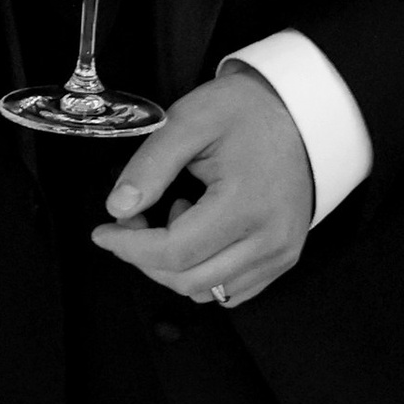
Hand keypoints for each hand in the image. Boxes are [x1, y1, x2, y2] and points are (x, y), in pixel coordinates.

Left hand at [92, 67, 314, 306]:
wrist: (301, 113)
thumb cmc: (245, 112)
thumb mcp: (190, 121)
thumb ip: (151, 165)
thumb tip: (117, 209)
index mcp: (246, 205)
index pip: (175, 252)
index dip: (129, 247)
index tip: (102, 231)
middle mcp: (270, 240)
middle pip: (188, 281)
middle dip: (145, 258)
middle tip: (133, 220)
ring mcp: (281, 254)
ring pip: (208, 292)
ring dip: (174, 266)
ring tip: (176, 217)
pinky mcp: (284, 258)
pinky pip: (231, 291)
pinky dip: (203, 273)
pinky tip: (201, 232)